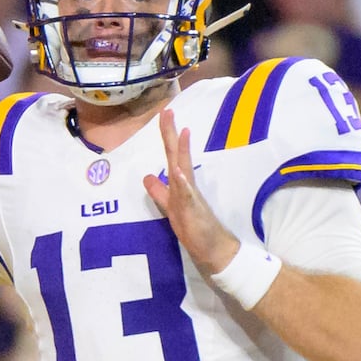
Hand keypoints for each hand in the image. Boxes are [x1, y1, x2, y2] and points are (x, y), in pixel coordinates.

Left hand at [143, 109, 238, 275]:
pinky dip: (184, 184)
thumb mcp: (170, 207)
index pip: (172, 155)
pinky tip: (179, 173)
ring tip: (181, 132)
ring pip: (184, 171)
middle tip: (168, 111)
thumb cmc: (194, 228)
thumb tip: (147, 176)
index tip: (164, 114)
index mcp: (180, 184)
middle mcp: (186, 186)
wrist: (214, 249)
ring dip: (182, 153)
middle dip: (171, 135)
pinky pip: (188, 197)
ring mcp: (191, 198)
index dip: (167, 136)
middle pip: (177, 156)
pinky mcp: (194, 212)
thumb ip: (159, 192)